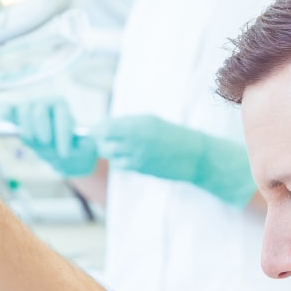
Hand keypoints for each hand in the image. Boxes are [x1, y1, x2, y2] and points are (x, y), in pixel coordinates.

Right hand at [8, 99, 98, 177]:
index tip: (64, 153)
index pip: (61, 115)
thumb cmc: (75, 148)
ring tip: (36, 144)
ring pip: (23, 112)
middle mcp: (45, 103)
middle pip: (39, 112)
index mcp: (62, 106)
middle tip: (47, 144)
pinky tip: (11, 125)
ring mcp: (29, 108)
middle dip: (43, 132)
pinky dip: (6, 115)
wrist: (63, 153)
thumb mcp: (85, 149)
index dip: (62, 135)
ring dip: (29, 132)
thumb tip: (83, 140)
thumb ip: (85, 145)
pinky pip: (7, 109)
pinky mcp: (16, 115)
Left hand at [94, 116, 255, 208]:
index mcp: (137, 123)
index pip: (105, 127)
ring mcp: (137, 156)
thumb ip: (129, 123)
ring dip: (111, 152)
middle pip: (103, 142)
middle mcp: (134, 139)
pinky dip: (120, 162)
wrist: (194, 156)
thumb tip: (107, 127)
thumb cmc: (173, 135)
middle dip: (101, 141)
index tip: (96, 130)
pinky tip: (130, 157)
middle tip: (105, 140)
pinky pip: (121, 165)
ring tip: (122, 148)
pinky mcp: (140, 169)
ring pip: (110, 155)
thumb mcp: (151, 121)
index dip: (97, 129)